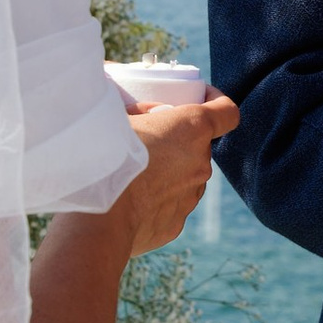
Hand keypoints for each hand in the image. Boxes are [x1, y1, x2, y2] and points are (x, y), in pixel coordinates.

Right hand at [113, 93, 236, 254]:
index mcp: (192, 129)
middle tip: (145, 140)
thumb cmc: (104, 155)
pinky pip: (168, 206)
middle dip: (177, 142)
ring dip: (166, 172)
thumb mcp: (119, 116)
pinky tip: (127, 201)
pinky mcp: (175, 224)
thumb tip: (156, 114)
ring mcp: (190, 196)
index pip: (227, 112)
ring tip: (131, 175)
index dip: (217, 102)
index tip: (202, 98)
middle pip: (197, 147)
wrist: (96, 216)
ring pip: (184, 178)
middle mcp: (200, 164)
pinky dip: (154, 201)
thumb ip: (144, 112)